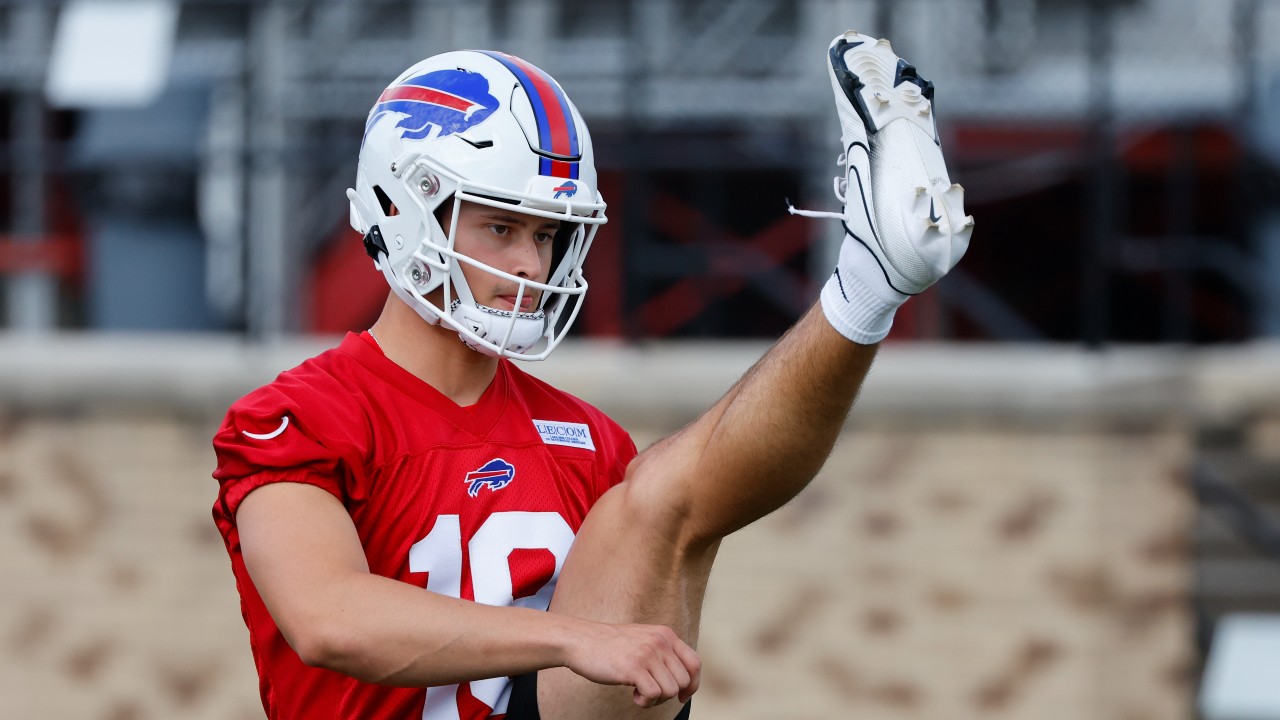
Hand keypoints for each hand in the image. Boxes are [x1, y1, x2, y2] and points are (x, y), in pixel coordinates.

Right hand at [564, 622, 700, 706]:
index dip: (693, 684)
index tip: (682, 696)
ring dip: (656, 699)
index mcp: (665, 634)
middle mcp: (660, 642)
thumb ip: (662, 651)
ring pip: (671, 691)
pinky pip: (654, 695)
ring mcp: (647, 654)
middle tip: (649, 692)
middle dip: (669, 694)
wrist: (579, 640)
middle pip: (684, 681)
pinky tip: (633, 694)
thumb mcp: (643, 639)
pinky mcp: (633, 667)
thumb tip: (683, 679)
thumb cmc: (609, 645)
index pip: (695, 663)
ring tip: (639, 692)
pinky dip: (645, 702)